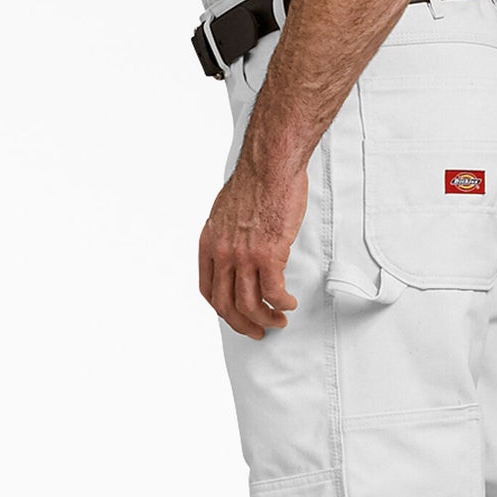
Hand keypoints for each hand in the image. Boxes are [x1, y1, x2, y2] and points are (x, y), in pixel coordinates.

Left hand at [198, 157, 305, 339]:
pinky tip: (289, 303)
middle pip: (226, 305)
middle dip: (242, 324)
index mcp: (209, 243)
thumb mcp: (226, 211)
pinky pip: (274, 293)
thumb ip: (227, 236)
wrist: (270, 165)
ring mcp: (244, 255)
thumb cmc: (256, 181)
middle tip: (257, 332)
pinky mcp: (269, 254)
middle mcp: (222, 253)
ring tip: (278, 321)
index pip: (208, 289)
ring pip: (250, 304)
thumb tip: (237, 251)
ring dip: (265, 319)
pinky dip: (282, 304)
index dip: (222, 309)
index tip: (236, 315)